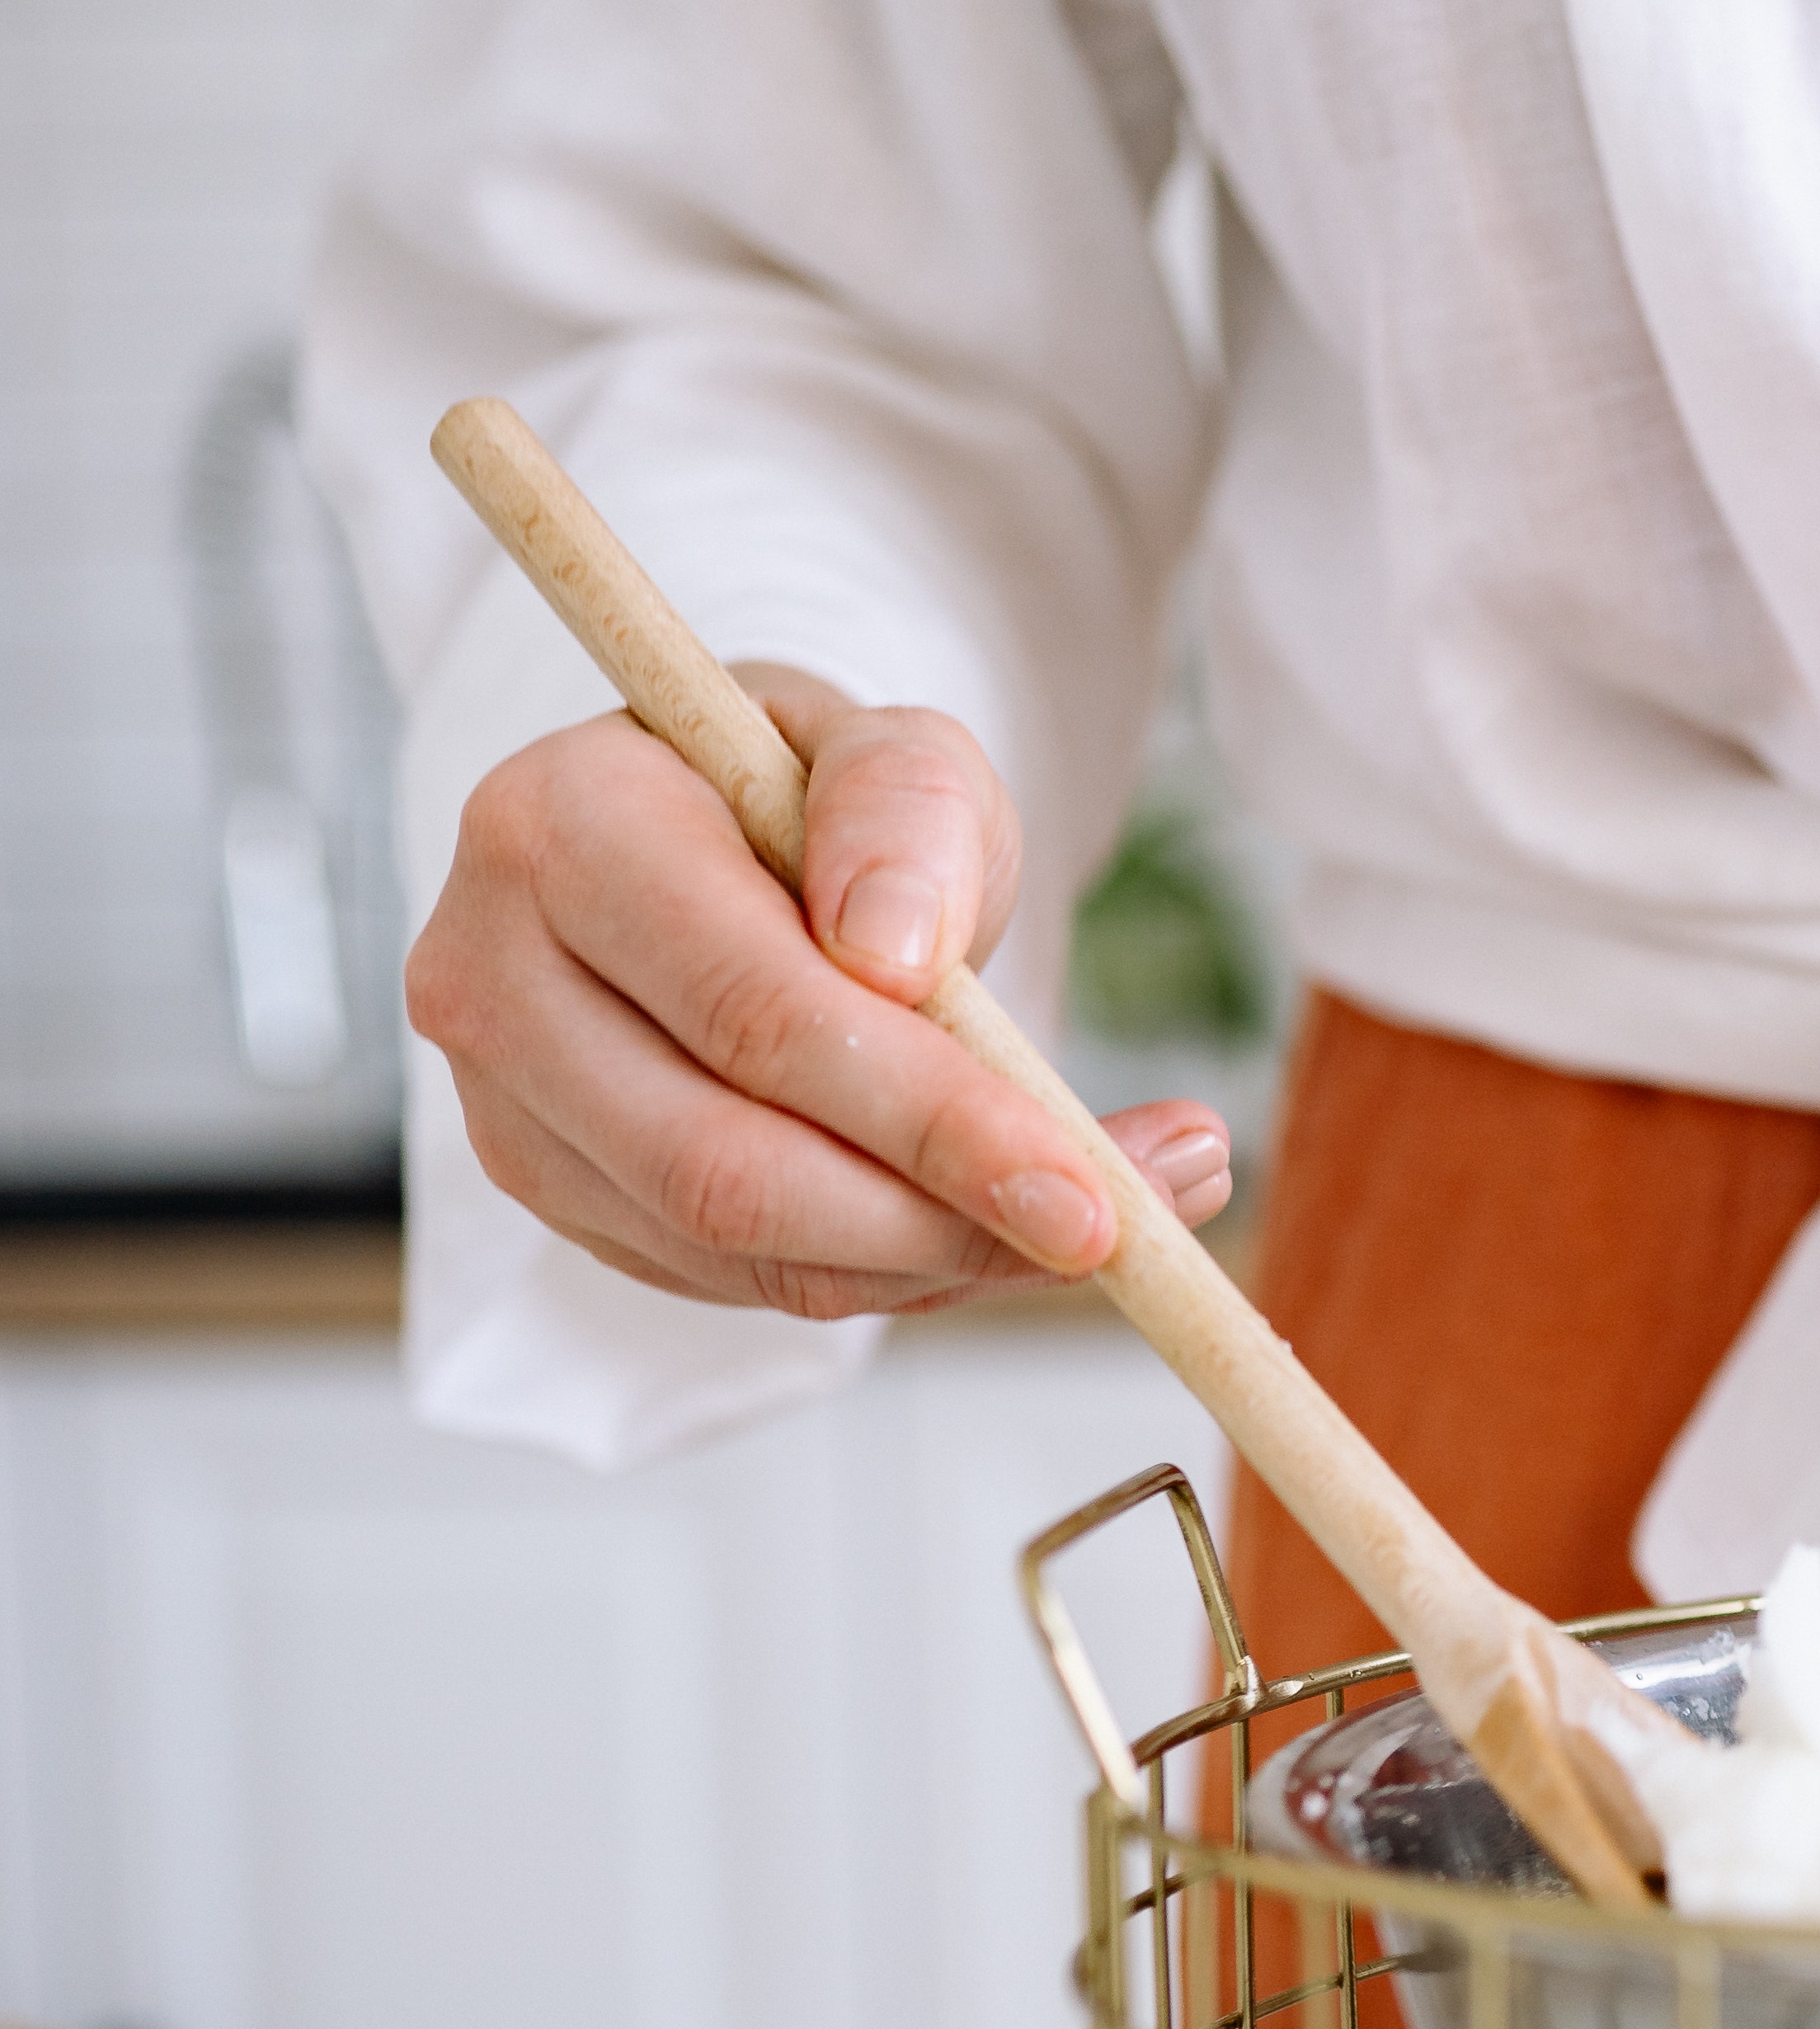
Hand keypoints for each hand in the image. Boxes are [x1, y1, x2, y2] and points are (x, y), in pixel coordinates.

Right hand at [403, 668, 1228, 1317]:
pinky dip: (890, 1273)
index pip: (755, 1013)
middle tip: (1122, 1227)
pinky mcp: (558, 1191)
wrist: (721, 837)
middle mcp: (488, 976)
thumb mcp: (895, 749)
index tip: (1089, 1185)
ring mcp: (505, 1103)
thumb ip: (909, 814)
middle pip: (728, 1165)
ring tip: (1108, 1217)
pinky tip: (994, 1223)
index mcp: (554, 829)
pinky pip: (739, 1279)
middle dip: (944, 1220)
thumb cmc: (819, 797)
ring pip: (736, 1247)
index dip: (932, 1117)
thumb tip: (895, 955)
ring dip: (939, 1260)